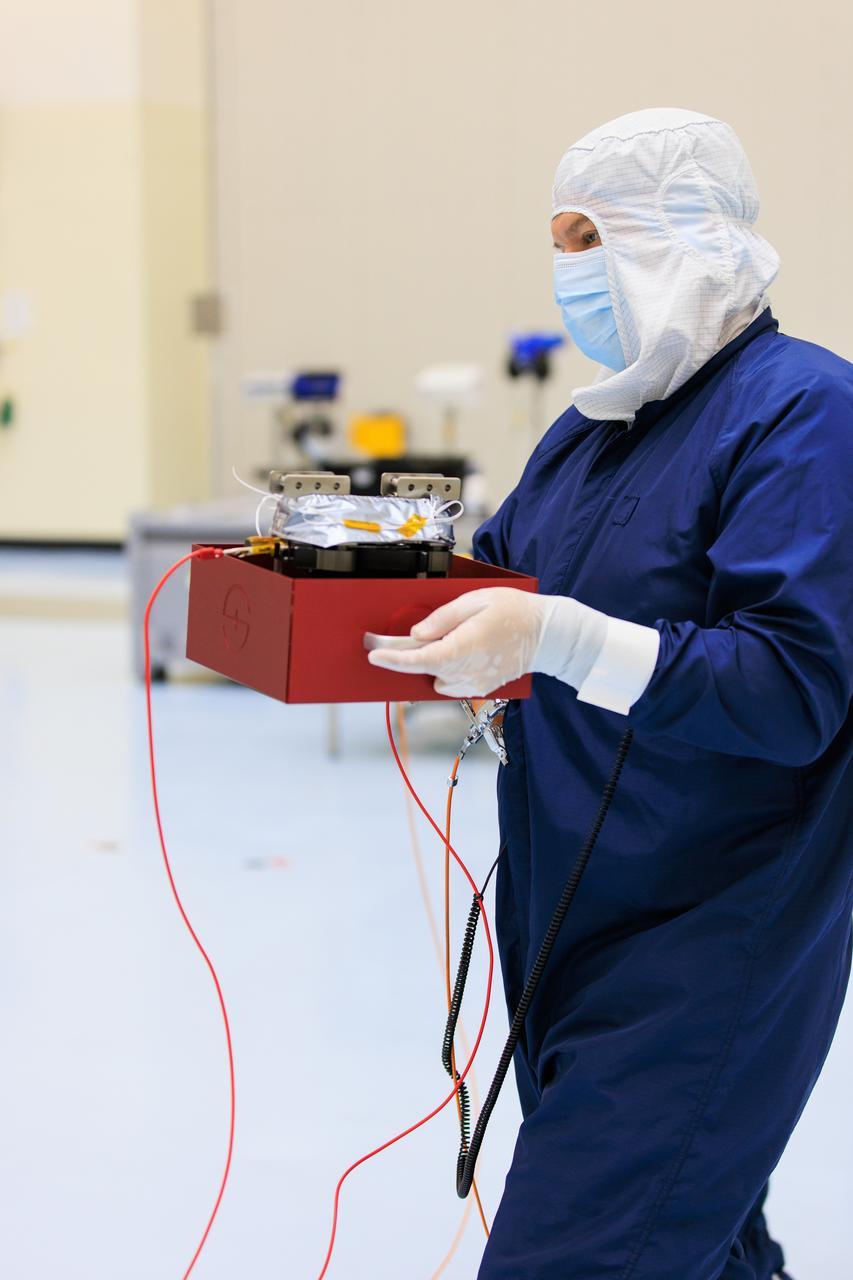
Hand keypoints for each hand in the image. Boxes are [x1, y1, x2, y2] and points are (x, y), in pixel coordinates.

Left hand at [366, 588, 553, 696]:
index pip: (421, 659)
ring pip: (435, 677)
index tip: (374, 655)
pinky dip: (446, 670)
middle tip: (386, 639)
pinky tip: (458, 651)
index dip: (394, 659)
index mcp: (464, 648)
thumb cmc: (514, 612)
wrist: (546, 635)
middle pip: (422, 668)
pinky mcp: (480, 688)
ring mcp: (474, 683)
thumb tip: (417, 633)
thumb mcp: (476, 601)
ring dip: (430, 662)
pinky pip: (451, 683)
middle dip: (403, 655)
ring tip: (442, 640)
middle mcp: (467, 671)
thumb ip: (443, 618)